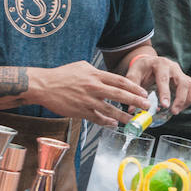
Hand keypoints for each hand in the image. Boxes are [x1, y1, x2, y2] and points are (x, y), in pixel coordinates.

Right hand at [27, 61, 149, 126]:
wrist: (44, 85)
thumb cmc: (62, 75)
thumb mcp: (81, 66)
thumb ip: (96, 72)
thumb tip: (108, 76)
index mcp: (95, 75)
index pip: (120, 80)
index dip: (134, 87)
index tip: (143, 93)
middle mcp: (93, 87)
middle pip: (119, 94)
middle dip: (135, 101)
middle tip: (146, 106)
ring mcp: (87, 100)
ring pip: (110, 110)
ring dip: (123, 116)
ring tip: (133, 120)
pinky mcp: (80, 111)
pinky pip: (96, 118)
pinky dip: (106, 122)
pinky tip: (114, 124)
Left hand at [125, 54, 190, 113]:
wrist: (149, 62)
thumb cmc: (141, 69)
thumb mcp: (133, 75)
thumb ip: (133, 90)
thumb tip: (133, 109)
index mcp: (160, 64)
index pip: (164, 79)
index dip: (165, 93)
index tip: (165, 105)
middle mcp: (173, 67)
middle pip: (183, 82)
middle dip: (180, 99)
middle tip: (173, 112)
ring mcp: (181, 72)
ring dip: (186, 100)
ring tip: (176, 111)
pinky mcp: (185, 77)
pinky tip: (182, 105)